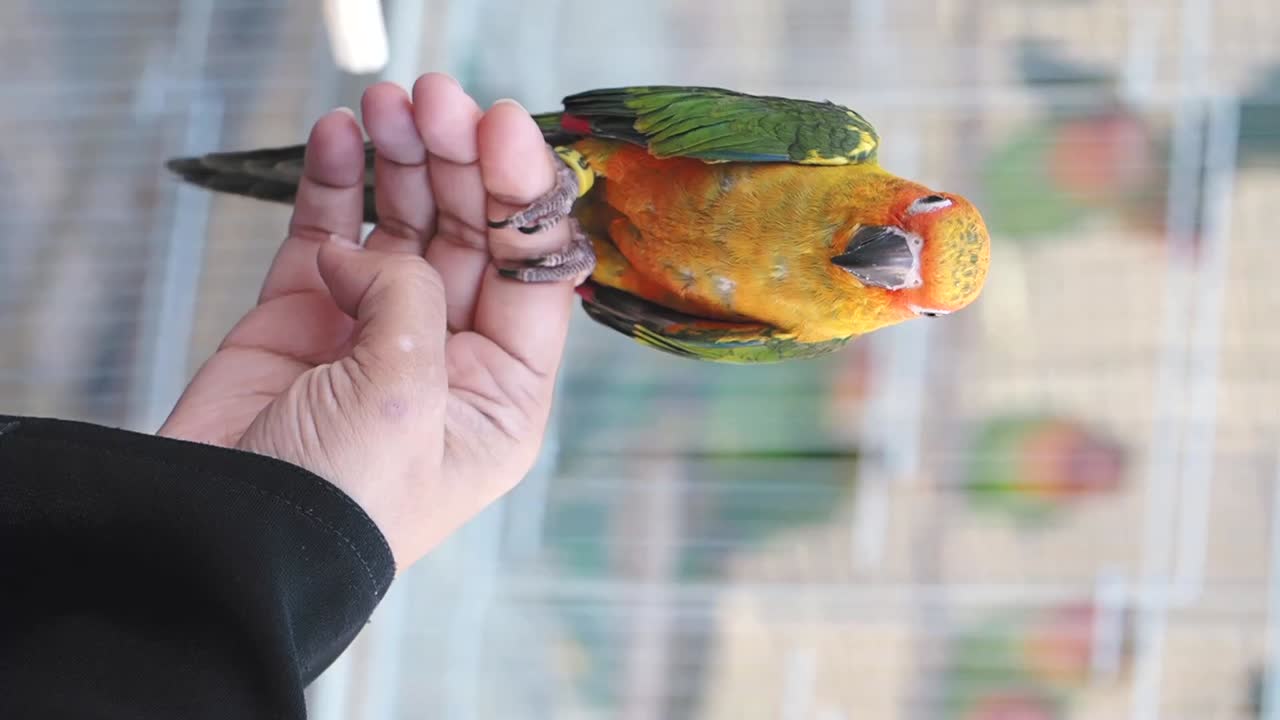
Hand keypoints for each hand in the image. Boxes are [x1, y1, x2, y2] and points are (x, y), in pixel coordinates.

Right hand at [159, 74, 577, 569]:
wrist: (217, 542)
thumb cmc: (336, 504)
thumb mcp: (402, 399)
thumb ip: (409, 302)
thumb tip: (372, 248)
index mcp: (503, 393)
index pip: (532, 273)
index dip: (523, 195)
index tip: (501, 126)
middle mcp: (448, 355)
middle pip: (470, 236)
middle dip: (458, 163)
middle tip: (436, 99)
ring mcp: (374, 329)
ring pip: (404, 224)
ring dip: (402, 159)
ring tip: (388, 103)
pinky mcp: (304, 313)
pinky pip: (329, 231)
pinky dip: (335, 181)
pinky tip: (343, 134)